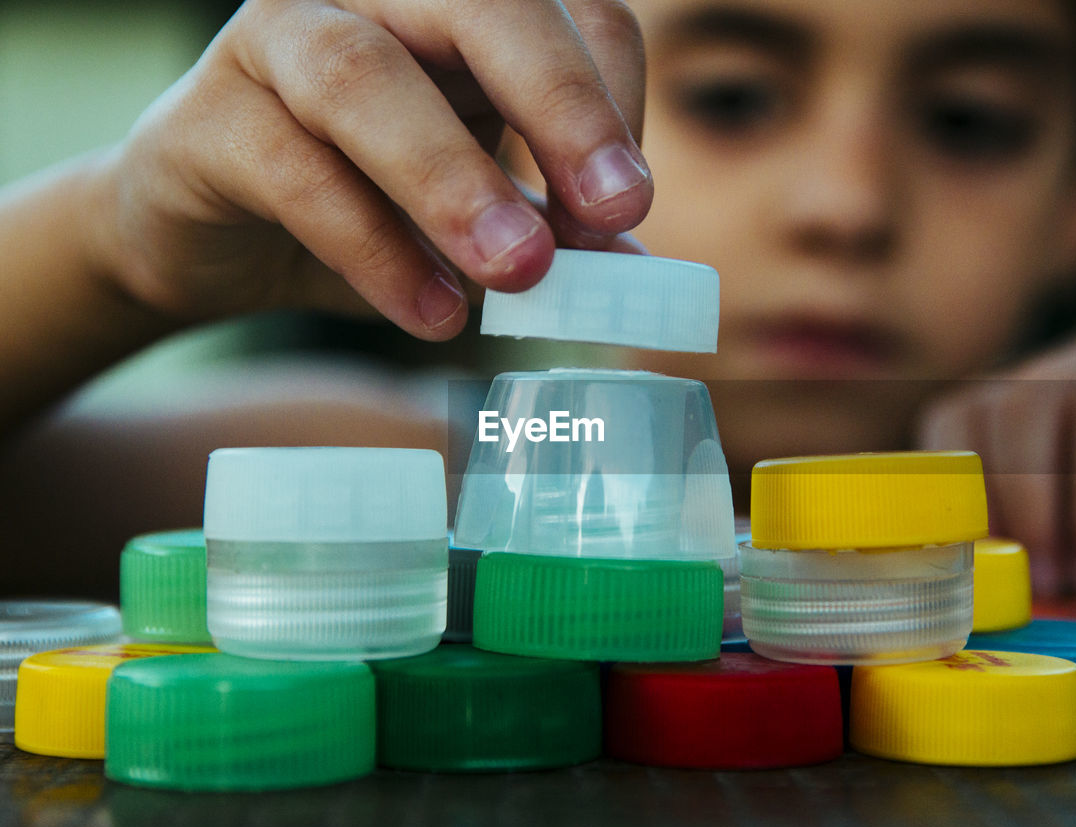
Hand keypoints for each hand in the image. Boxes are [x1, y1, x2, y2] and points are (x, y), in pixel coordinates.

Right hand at [95, 0, 650, 339]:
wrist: (217, 234)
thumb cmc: (361, 199)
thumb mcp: (476, 210)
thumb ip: (548, 224)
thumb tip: (636, 275)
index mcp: (456, 3)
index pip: (571, 8)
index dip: (613, 100)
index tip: (628, 207)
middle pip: (481, 4)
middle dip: (561, 107)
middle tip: (614, 211)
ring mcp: (276, 39)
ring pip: (364, 76)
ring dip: (455, 180)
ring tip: (522, 272)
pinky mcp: (208, 118)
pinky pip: (297, 173)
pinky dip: (376, 251)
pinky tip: (436, 315)